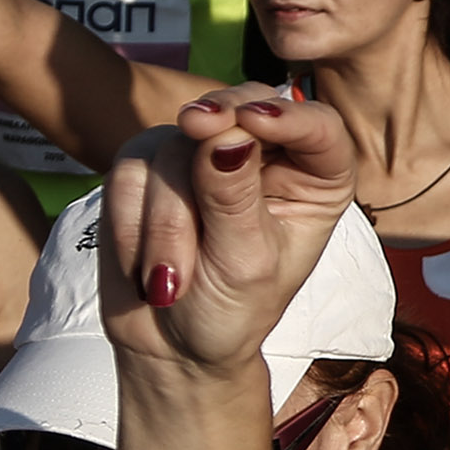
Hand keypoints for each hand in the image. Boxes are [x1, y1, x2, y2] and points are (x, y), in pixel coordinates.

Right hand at [99, 91, 361, 379]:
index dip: (289, 115)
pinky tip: (144, 266)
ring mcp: (200, 154)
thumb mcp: (245, 262)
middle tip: (195, 124)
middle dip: (218, 121)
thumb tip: (226, 135)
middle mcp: (262, 154)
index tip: (255, 118)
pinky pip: (131, 168)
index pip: (317, 127)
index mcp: (315, 177)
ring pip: (176, 145)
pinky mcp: (150, 166)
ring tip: (174, 280)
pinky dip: (132, 221)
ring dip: (166, 220)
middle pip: (242, 107)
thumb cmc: (231, 308)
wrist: (173, 343)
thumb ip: (235, 198)